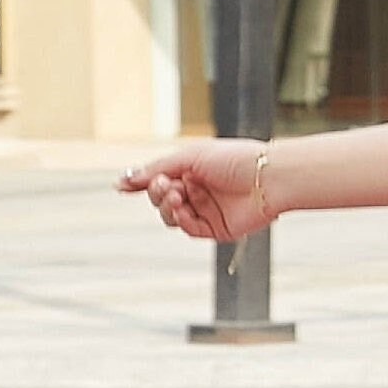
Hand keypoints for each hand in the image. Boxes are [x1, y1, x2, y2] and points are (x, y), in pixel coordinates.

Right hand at [115, 139, 272, 240]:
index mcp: (191, 169)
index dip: (139, 183)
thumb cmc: (233, 159)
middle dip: (156, 192)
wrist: (267, 178)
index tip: (121, 187)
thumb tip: (125, 180)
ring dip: (167, 206)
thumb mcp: (188, 158)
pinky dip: (181, 220)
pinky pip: (189, 229)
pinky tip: (181, 209)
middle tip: (166, 185)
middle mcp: (197, 190)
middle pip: (160, 199)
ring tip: (176, 194)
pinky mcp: (217, 229)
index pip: (157, 178)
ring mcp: (207, 210)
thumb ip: (156, 169)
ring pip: (171, 216)